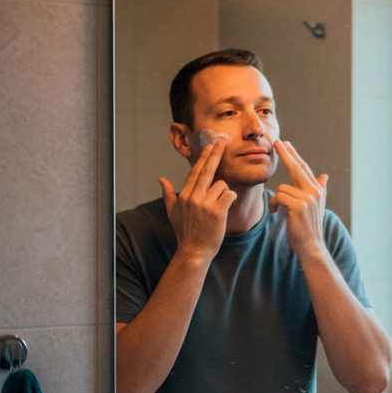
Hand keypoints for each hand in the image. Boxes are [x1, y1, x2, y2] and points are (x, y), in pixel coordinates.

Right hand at [159, 140, 236, 263]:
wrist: (194, 251)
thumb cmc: (185, 232)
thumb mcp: (172, 212)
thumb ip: (168, 193)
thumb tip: (161, 179)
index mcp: (184, 195)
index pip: (196, 171)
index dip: (204, 157)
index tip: (210, 146)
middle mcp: (193, 197)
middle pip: (207, 170)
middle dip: (216, 153)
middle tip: (223, 141)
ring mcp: (205, 204)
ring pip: (222, 185)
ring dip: (224, 194)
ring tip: (217, 209)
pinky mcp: (217, 211)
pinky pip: (230, 194)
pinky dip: (231, 199)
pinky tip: (226, 207)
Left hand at [269, 139, 327, 257]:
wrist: (311, 245)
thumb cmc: (309, 227)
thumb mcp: (316, 206)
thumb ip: (320, 189)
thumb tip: (325, 175)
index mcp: (317, 190)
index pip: (304, 168)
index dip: (294, 155)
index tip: (286, 144)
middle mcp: (314, 191)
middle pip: (296, 168)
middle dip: (285, 154)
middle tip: (276, 142)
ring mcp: (308, 198)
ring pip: (282, 188)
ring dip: (277, 200)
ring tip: (279, 211)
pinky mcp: (298, 205)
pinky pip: (279, 197)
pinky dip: (275, 205)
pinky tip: (278, 213)